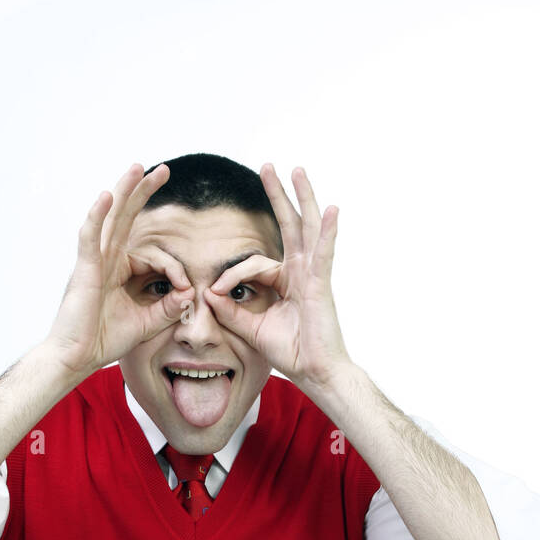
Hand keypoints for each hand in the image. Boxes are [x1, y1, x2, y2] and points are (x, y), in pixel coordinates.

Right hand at [44, 163, 192, 380]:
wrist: (76, 358)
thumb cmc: (102, 340)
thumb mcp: (146, 324)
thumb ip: (168, 308)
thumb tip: (189, 293)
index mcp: (119, 270)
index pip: (151, 253)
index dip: (173, 266)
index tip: (186, 287)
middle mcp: (106, 259)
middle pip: (126, 217)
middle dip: (143, 192)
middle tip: (163, 170)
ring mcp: (93, 262)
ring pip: (109, 218)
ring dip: (123, 192)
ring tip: (136, 168)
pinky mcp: (84, 270)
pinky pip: (90, 238)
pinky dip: (97, 216)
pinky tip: (106, 197)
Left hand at [202, 164, 351, 395]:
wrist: (314, 372)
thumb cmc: (291, 352)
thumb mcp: (252, 329)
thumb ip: (231, 311)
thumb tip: (209, 295)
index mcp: (286, 281)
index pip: (254, 264)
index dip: (232, 276)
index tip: (217, 292)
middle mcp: (301, 271)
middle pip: (290, 225)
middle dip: (278, 195)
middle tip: (269, 167)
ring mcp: (313, 275)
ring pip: (307, 228)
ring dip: (301, 197)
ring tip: (295, 170)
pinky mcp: (321, 284)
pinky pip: (324, 252)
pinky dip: (328, 231)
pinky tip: (330, 209)